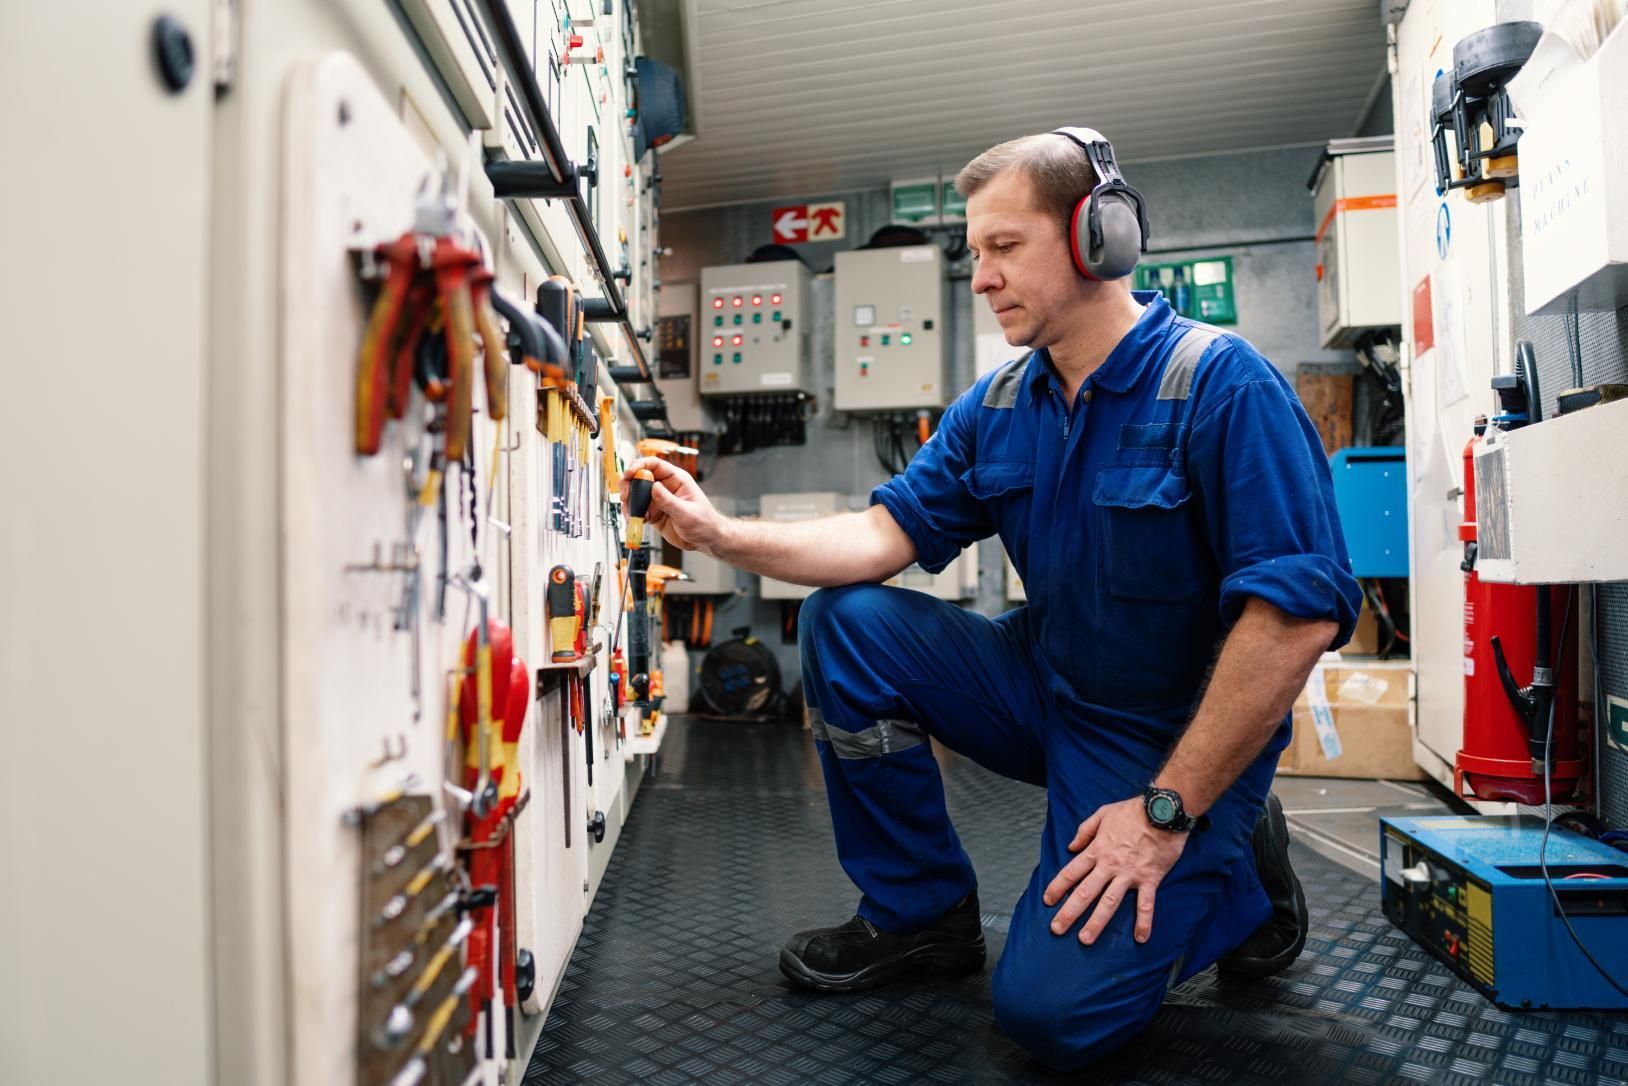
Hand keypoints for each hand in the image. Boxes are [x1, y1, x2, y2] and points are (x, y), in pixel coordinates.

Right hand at [619, 456, 723, 553]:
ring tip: (631, 516)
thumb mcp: (687, 513)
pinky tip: (636, 523)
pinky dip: (633, 516)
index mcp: (677, 480)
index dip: (639, 466)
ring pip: (636, 495)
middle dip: (629, 485)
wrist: (706, 540)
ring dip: (630, 504)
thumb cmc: (705, 523)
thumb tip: (654, 488)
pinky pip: (638, 511)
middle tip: (625, 497)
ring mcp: (658, 500)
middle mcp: (665, 487)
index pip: (655, 465)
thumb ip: (669, 501)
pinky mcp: (654, 512)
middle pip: (640, 478)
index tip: (629, 474)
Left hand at [1042, 796, 1188, 945]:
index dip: (1057, 887)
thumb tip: (1071, 846)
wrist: (1162, 811)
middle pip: (1085, 892)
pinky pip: (1146, 904)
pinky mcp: (1150, 879)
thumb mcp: (1103, 814)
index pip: (1071, 872)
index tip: (1047, 900)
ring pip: (1109, 902)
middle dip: (1069, 912)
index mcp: (1097, 850)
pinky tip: (1140, 938)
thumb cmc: (1132, 811)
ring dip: (1097, 923)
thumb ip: (1084, 830)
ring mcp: (1129, 874)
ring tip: (1085, 939)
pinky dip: (1144, 922)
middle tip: (1057, 928)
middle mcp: (1109, 866)